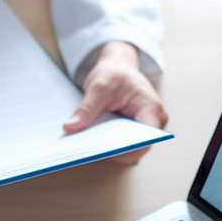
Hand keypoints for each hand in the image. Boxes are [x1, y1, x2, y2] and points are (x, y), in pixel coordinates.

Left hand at [63, 41, 166, 164]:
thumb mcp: (98, 87)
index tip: (103, 150)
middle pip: (135, 148)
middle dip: (112, 151)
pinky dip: (104, 146)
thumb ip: (86, 109)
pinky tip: (88, 144)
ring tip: (85, 148)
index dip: (127, 149)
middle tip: (86, 150)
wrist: (118, 69)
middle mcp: (152, 123)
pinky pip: (119, 146)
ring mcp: (142, 131)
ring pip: (126, 151)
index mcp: (151, 109)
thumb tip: (69, 128)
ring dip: (107, 150)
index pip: (146, 139)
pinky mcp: (130, 134)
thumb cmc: (115, 74)